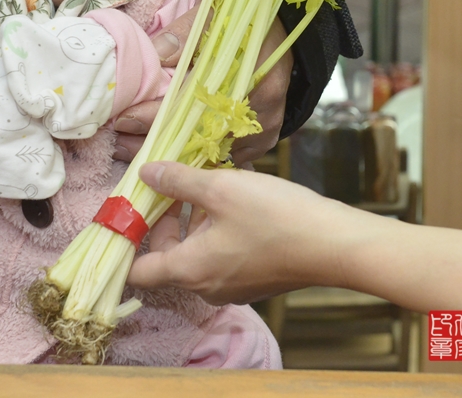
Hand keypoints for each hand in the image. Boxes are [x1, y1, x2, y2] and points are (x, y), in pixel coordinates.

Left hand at [112, 5, 289, 164]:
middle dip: (155, 140)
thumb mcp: (214, 11)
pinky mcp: (267, 134)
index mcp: (242, 68)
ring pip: (213, 149)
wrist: (286, 25)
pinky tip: (175, 161)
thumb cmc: (244, 16)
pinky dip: (203, 158)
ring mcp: (264, 122)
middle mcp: (256, 101)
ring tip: (136, 154)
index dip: (153, 113)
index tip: (122, 120)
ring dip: (174, 154)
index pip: (189, 101)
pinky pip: (232, 156)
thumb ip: (184, 33)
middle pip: (197, 132)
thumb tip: (155, 55)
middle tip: (120, 145)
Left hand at [126, 162, 357, 302]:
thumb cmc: (274, 217)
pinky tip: (237, 198)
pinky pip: (222, 256)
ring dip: (195, 220)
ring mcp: (232, 287)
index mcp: (189, 270)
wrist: (334, 244)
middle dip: (166, 219)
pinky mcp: (254, 280)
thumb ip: (178, 181)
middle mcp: (206, 287)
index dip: (127, 240)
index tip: (130, 210)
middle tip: (174, 183)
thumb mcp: (220, 188)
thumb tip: (145, 174)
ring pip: (196, 253)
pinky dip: (218, 230)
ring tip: (209, 182)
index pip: (137, 271)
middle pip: (167, 257)